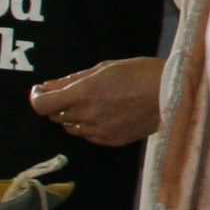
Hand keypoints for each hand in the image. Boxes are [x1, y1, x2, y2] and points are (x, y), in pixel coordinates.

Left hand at [29, 56, 162, 146]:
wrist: (173, 95)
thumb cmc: (141, 73)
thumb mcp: (105, 68)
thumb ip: (73, 79)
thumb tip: (48, 85)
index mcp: (84, 93)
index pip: (42, 105)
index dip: (36, 98)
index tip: (40, 91)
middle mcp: (88, 115)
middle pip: (56, 116)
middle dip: (59, 104)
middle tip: (75, 92)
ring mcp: (99, 131)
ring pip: (71, 127)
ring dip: (74, 116)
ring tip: (95, 102)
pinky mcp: (111, 141)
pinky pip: (89, 136)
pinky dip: (90, 126)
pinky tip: (107, 113)